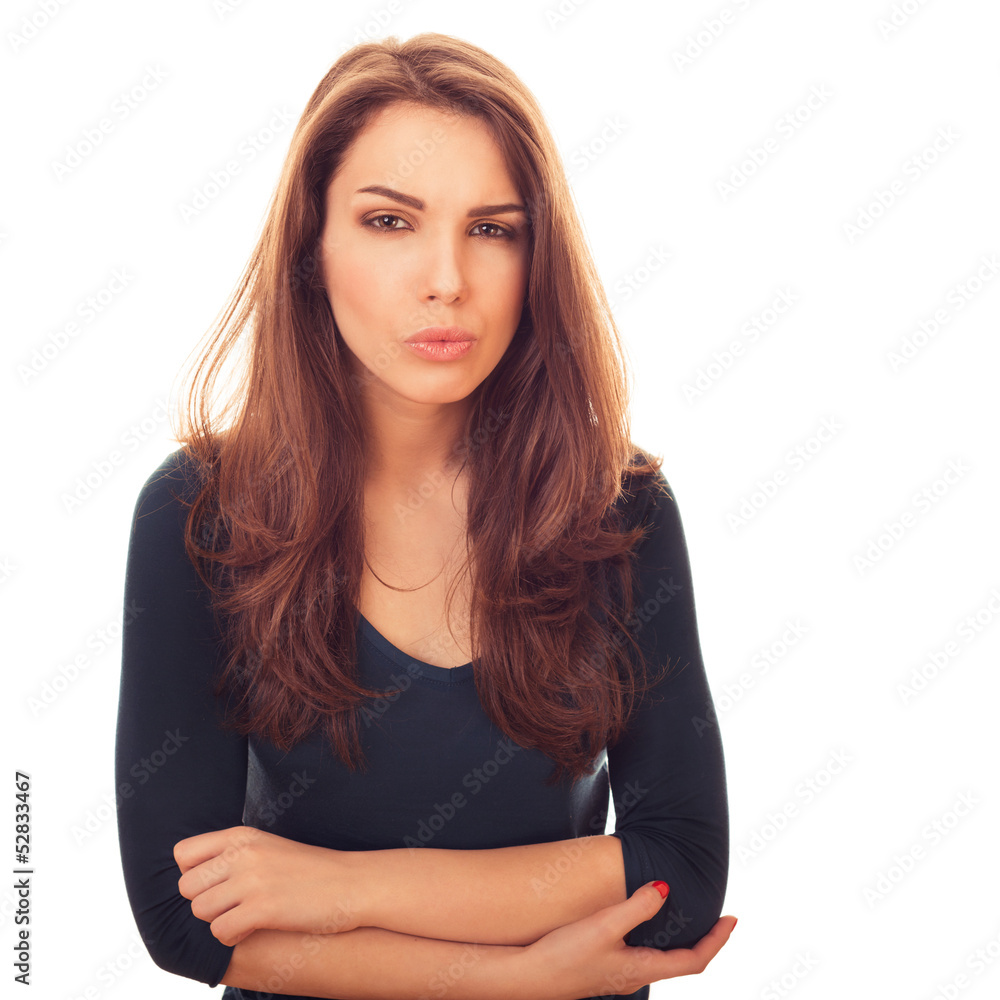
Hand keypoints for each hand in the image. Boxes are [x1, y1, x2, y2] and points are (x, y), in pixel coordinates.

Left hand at [174, 825, 360, 945]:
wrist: (350, 883)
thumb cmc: (308, 870)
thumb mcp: (267, 848)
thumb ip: (233, 855)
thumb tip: (191, 877)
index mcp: (242, 835)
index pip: (183, 853)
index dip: (191, 874)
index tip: (214, 884)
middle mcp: (243, 853)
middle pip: (186, 887)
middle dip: (203, 902)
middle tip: (229, 906)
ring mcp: (253, 880)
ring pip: (200, 911)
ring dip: (218, 921)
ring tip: (242, 918)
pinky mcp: (263, 908)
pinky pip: (220, 932)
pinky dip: (231, 938)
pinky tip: (251, 930)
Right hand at [518, 882, 735, 999]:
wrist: (527, 978)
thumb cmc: (564, 955)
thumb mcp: (603, 926)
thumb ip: (636, 907)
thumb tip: (665, 888)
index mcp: (642, 969)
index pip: (693, 961)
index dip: (716, 941)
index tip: (732, 920)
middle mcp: (634, 977)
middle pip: (681, 962)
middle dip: (701, 941)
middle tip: (715, 917)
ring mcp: (617, 976)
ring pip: (659, 960)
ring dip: (677, 941)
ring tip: (684, 917)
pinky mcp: (602, 969)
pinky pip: (639, 955)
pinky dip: (652, 939)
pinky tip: (641, 925)